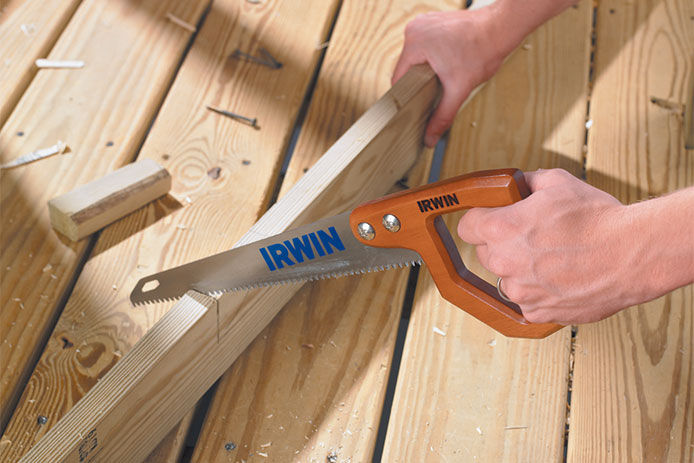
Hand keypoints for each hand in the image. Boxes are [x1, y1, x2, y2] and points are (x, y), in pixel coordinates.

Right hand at [392, 8, 511, 146]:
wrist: (500, 29)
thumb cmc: (483, 50)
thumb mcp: (458, 89)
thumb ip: (442, 116)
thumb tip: (430, 138)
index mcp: (414, 42)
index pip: (398, 79)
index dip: (409, 96)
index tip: (420, 104)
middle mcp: (415, 29)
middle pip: (407, 68)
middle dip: (421, 81)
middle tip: (440, 86)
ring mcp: (423, 23)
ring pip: (416, 58)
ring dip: (428, 69)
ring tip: (446, 71)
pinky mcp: (432, 22)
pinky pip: (425, 47)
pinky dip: (434, 57)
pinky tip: (448, 60)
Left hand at [458, 169, 637, 324]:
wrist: (632, 254)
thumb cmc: (598, 219)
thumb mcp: (557, 182)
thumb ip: (526, 182)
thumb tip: (517, 185)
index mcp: (500, 229)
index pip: (466, 227)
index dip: (480, 220)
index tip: (491, 220)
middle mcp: (503, 262)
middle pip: (484, 253)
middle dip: (501, 244)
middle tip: (531, 236)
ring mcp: (520, 291)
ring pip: (506, 278)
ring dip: (520, 269)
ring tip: (552, 258)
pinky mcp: (537, 312)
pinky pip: (526, 300)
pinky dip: (539, 291)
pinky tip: (560, 277)